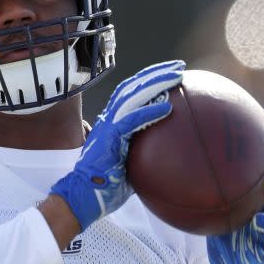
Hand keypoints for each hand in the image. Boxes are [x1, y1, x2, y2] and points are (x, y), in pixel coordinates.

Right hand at [50, 60, 184, 230]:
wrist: (83, 196)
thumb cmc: (106, 186)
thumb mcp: (131, 165)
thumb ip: (145, 154)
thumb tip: (170, 156)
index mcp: (113, 123)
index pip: (132, 93)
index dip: (150, 80)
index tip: (171, 74)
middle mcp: (109, 119)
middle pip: (133, 87)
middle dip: (156, 73)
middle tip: (179, 66)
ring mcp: (108, 127)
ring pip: (132, 96)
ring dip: (155, 83)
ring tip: (176, 76)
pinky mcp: (109, 139)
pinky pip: (132, 121)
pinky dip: (149, 112)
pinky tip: (167, 107)